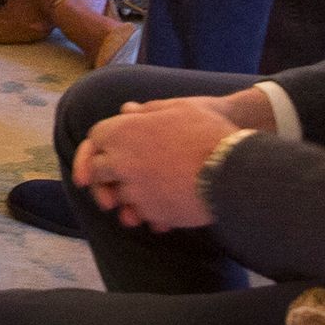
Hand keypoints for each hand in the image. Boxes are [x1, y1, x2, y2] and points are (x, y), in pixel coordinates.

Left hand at [72, 99, 247, 231]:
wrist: (231, 170)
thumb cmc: (207, 132)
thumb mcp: (179, 108)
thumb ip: (148, 111)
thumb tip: (126, 110)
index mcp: (122, 133)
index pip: (93, 140)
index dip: (94, 148)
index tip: (98, 156)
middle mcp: (122, 163)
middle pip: (99, 174)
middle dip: (106, 177)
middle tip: (115, 182)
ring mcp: (136, 191)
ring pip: (120, 198)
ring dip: (128, 198)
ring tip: (144, 195)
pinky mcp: (154, 213)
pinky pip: (144, 215)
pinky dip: (150, 213)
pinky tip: (164, 208)